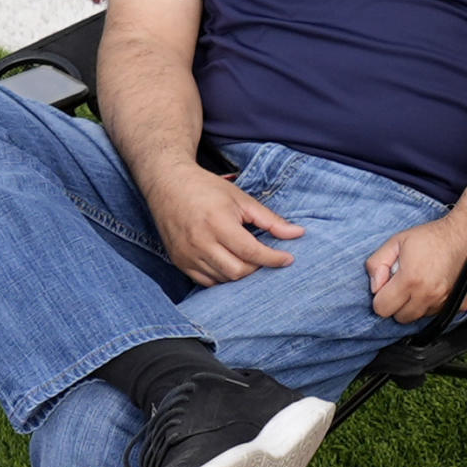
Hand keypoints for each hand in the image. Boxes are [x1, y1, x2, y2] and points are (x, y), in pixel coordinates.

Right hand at [148, 163, 302, 285]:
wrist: (167, 184)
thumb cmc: (207, 189)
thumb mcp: (242, 199)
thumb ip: (270, 220)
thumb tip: (298, 234)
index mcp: (217, 223)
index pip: (251, 252)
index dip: (273, 259)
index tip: (288, 259)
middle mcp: (200, 242)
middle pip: (238, 271)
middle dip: (258, 268)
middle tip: (266, 257)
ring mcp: (187, 254)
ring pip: (223, 279)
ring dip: (241, 274)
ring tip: (250, 259)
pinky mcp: (179, 261)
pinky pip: (206, 281)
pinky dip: (223, 278)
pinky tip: (231, 264)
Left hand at [367, 214, 466, 324]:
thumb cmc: (434, 236)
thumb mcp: (397, 241)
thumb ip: (377, 263)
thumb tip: (374, 287)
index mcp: (410, 280)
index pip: (382, 309)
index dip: (382, 298)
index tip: (389, 287)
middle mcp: (429, 295)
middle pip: (402, 318)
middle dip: (399, 304)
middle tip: (406, 285)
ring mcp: (447, 302)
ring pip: (422, 316)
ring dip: (419, 304)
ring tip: (425, 283)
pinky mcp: (462, 305)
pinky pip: (441, 313)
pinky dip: (437, 303)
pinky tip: (440, 285)